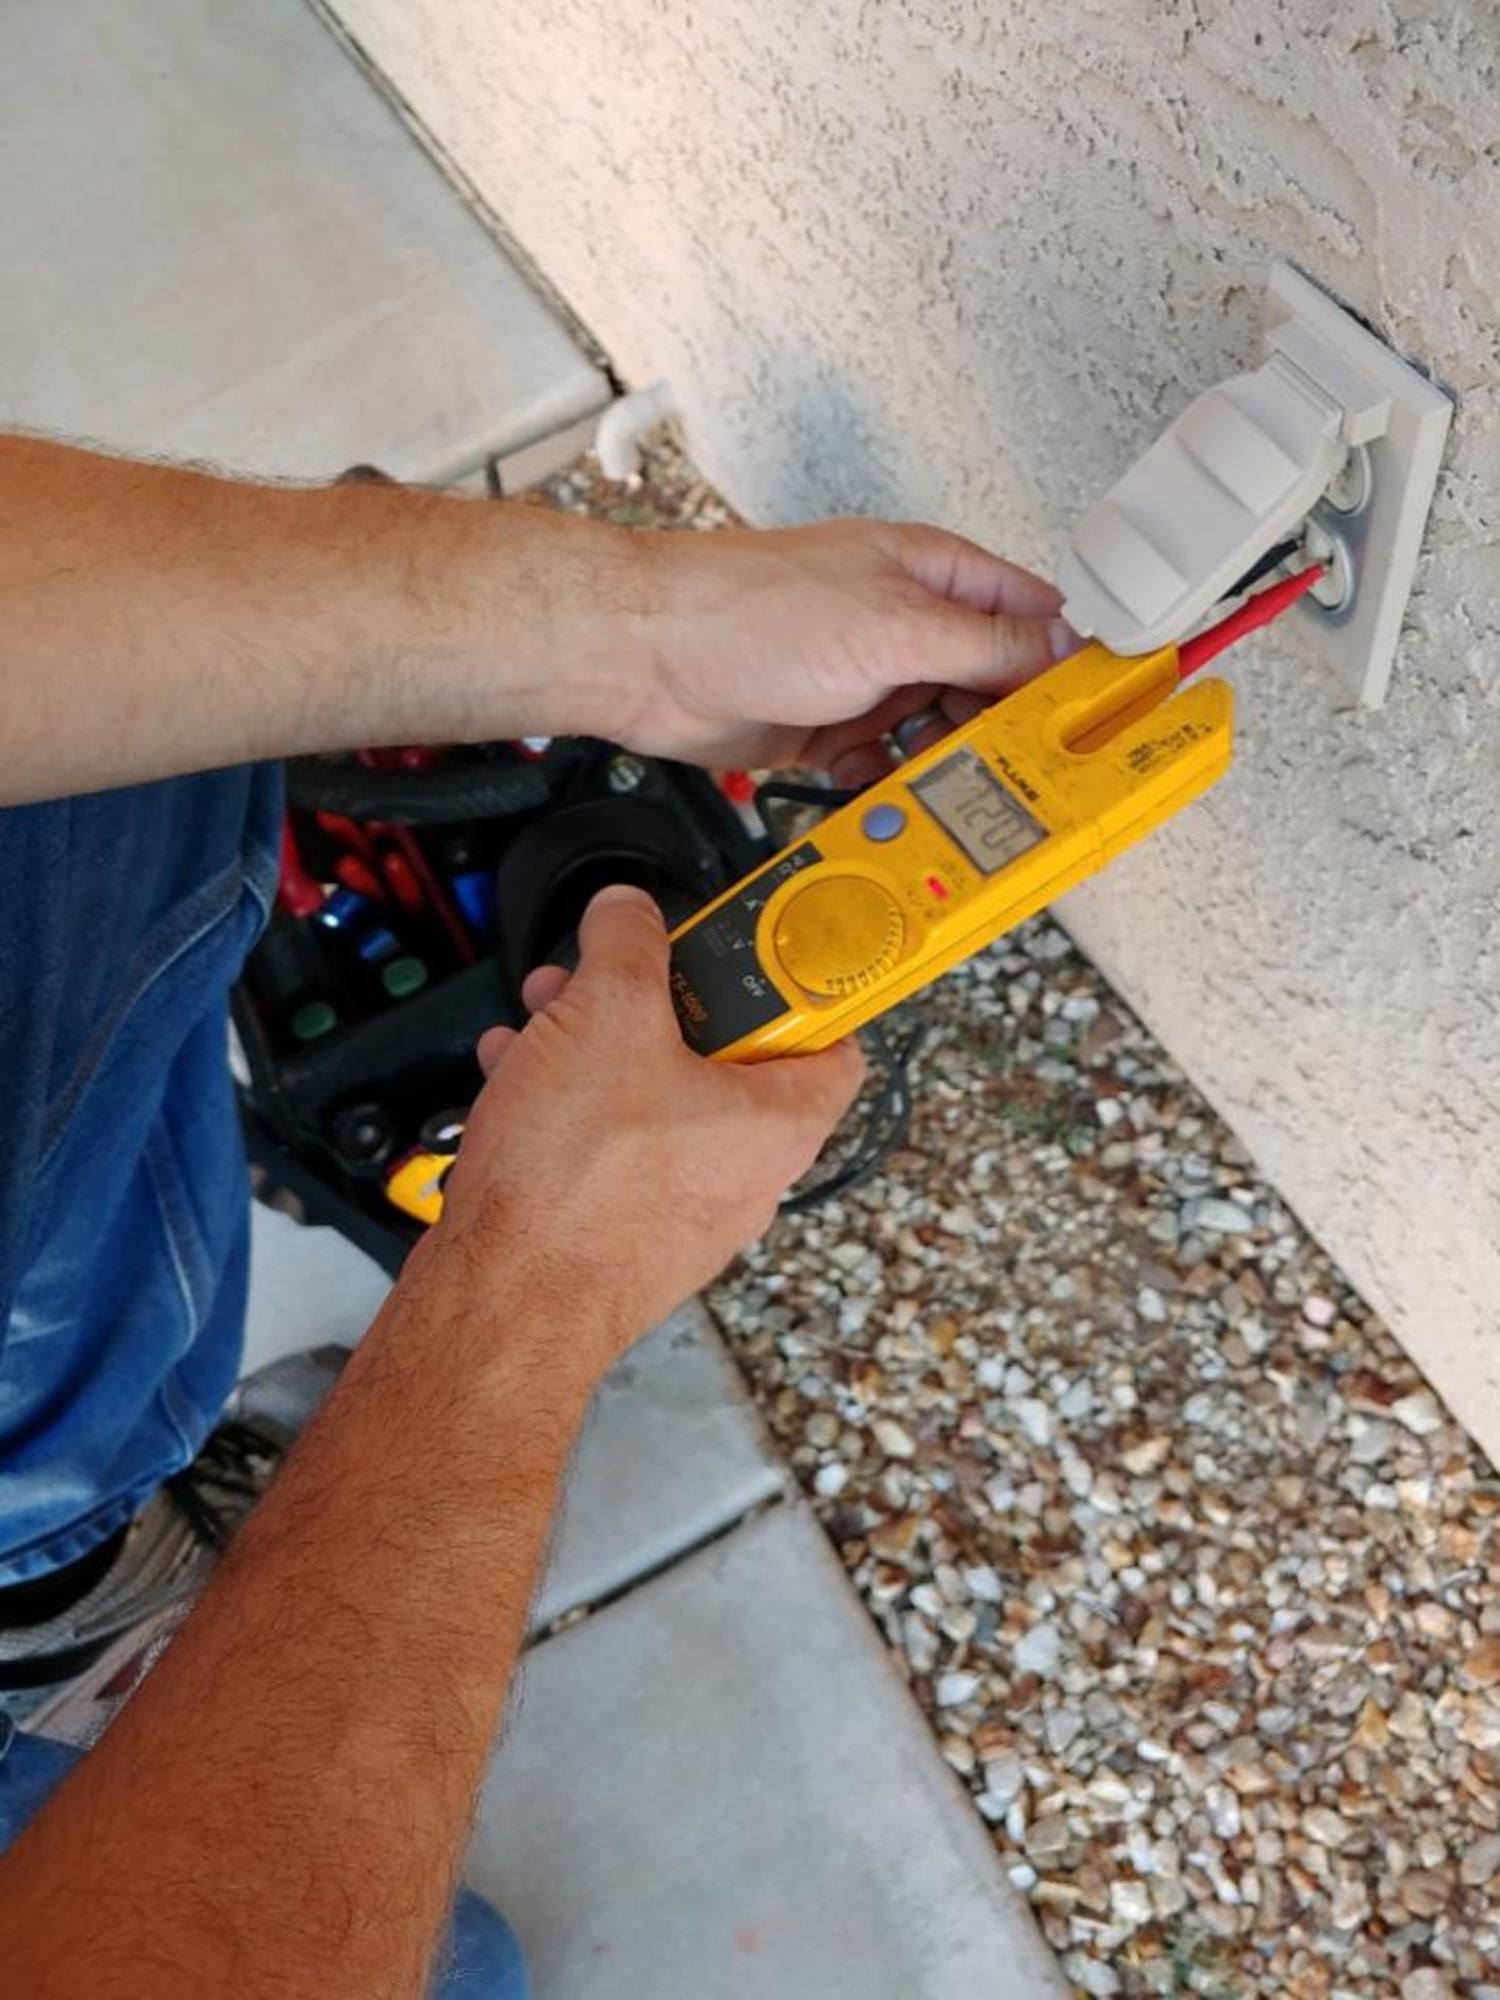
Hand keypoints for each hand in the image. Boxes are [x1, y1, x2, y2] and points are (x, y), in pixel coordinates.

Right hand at [431, 886, 863, 1382]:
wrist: (501, 1302)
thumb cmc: (575, 1185)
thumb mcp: (605, 1013)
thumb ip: (626, 943)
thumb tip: (629, 912)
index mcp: (779, 1122)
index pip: (834, 1039)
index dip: (801, 981)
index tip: (759, 946)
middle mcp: (745, 1174)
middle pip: (725, 1057)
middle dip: (656, 1002)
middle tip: (614, 977)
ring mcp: (684, 1210)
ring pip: (656, 1098)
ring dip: (596, 1046)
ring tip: (542, 1021)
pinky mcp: (624, 1232)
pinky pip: (612, 1147)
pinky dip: (569, 1103)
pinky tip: (515, 1077)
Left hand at [624, 519, 1074, 782]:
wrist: (647, 657)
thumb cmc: (747, 610)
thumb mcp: (895, 626)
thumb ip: (984, 643)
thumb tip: (1059, 650)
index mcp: (932, 574)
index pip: (1030, 616)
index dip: (1065, 665)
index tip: (1092, 716)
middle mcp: (904, 622)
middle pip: (989, 687)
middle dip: (1000, 730)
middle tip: (1016, 773)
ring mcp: (866, 676)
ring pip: (936, 732)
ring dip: (940, 763)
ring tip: (942, 785)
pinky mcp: (828, 725)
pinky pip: (882, 764)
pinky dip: (883, 782)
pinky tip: (874, 787)